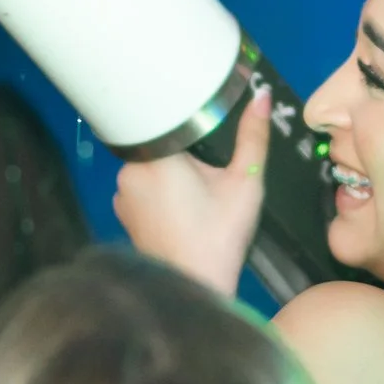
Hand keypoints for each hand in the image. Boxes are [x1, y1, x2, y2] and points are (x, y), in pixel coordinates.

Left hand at [113, 85, 270, 295]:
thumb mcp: (245, 182)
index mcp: (156, 155)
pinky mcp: (123, 212)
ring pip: (150, 164)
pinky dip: (157, 189)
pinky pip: (141, 186)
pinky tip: (178, 206)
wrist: (194, 287)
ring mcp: (122, 193)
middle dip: (184, 149)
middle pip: (160, 142)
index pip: (167, 118)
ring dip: (169, 169)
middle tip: (208, 171)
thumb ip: (252, 136)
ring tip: (195, 192)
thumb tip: (261, 96)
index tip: (205, 121)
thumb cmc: (219, 237)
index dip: (188, 117)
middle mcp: (129, 169)